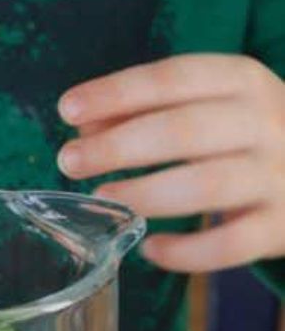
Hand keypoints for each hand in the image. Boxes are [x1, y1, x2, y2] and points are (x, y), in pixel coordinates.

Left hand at [57, 55, 284, 271]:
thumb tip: (84, 128)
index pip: (173, 77)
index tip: (67, 109)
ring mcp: (279, 176)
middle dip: (119, 145)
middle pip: (184, 129)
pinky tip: (151, 249)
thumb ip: (149, 113)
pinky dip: (185, 252)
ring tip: (104, 198)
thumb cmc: (249, 136)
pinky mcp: (282, 226)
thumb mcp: (212, 108)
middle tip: (69, 161)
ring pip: (206, 185)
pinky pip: (229, 244)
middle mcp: (266, 122)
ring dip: (145, 193)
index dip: (117, 92)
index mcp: (244, 81)